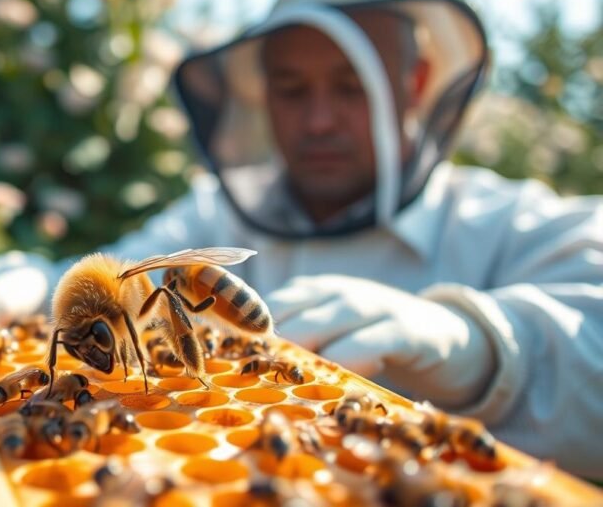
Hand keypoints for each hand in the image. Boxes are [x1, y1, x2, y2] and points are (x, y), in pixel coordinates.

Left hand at [266, 275, 494, 406]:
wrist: (446, 336)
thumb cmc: (373, 341)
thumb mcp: (331, 335)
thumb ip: (295, 344)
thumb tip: (244, 368)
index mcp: (312, 293)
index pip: (269, 305)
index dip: (244, 331)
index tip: (223, 357)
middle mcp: (338, 293)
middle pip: (292, 314)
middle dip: (268, 343)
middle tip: (247, 372)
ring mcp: (374, 306)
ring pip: (328, 322)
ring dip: (303, 348)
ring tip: (282, 374)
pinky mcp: (408, 329)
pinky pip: (374, 340)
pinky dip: (353, 356)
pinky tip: (339, 376)